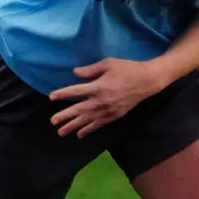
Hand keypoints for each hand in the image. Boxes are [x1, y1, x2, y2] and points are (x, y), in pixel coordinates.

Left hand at [49, 58, 167, 137]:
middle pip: (79, 110)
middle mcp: (101, 101)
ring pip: (87, 121)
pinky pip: (98, 125)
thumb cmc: (127, 69)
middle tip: (52, 122)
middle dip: (65, 116)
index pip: (76, 91)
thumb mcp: (108, 63)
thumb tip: (75, 73)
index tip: (52, 97)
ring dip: (73, 126)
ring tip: (61, 132)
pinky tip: (79, 134)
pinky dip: (88, 130)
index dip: (63, 94)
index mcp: (99, 86)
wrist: (147, 81)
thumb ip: (90, 70)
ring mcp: (108, 110)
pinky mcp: (114, 116)